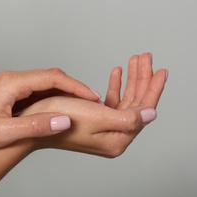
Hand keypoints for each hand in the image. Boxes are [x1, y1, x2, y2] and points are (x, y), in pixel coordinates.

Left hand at [0, 69, 100, 158]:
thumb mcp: (3, 132)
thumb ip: (35, 125)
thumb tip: (64, 119)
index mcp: (11, 83)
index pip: (52, 78)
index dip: (76, 87)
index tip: (93, 97)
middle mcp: (11, 79)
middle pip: (50, 77)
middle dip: (73, 88)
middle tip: (91, 102)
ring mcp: (9, 86)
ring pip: (44, 84)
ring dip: (63, 93)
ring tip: (79, 107)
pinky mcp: (8, 94)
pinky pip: (35, 92)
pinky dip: (50, 99)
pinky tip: (57, 110)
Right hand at [22, 53, 167, 157]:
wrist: (35, 122)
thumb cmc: (62, 120)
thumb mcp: (99, 117)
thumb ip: (129, 118)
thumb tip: (152, 115)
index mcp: (119, 138)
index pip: (144, 110)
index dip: (154, 89)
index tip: (161, 70)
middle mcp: (114, 135)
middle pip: (136, 103)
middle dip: (142, 79)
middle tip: (147, 58)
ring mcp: (105, 127)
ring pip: (125, 99)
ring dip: (130, 79)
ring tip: (135, 60)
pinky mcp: (95, 120)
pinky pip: (111, 101)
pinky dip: (115, 85)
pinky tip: (117, 73)